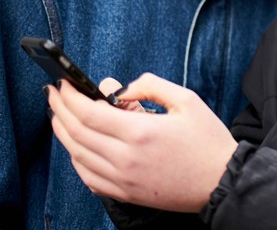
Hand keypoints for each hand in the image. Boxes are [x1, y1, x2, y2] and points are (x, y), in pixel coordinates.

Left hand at [47, 73, 236, 212]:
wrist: (224, 183)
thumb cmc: (207, 142)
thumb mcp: (186, 100)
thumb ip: (150, 86)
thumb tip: (119, 87)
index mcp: (141, 132)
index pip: (88, 112)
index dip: (69, 95)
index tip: (62, 82)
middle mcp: (127, 158)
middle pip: (76, 132)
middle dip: (59, 109)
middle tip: (52, 93)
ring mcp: (124, 180)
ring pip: (77, 155)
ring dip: (62, 133)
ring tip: (58, 115)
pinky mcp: (126, 194)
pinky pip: (89, 178)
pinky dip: (76, 160)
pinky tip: (75, 146)